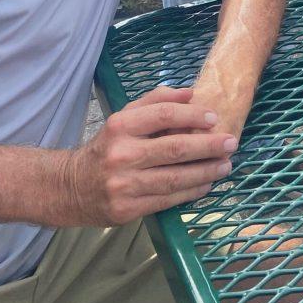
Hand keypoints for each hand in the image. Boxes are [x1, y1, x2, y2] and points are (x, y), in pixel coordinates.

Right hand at [67, 86, 236, 225]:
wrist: (71, 187)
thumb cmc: (108, 147)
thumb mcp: (124, 117)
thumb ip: (156, 101)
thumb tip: (190, 93)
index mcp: (121, 126)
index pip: (163, 115)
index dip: (192, 115)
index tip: (214, 118)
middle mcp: (121, 154)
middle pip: (174, 148)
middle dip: (208, 146)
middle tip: (231, 142)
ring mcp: (124, 185)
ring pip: (174, 178)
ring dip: (205, 172)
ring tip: (225, 165)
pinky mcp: (127, 210)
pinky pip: (167, 200)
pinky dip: (191, 192)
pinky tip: (206, 184)